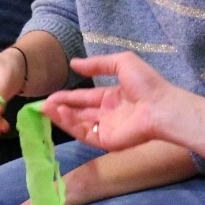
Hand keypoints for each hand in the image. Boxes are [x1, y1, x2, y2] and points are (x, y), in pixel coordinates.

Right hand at [42, 52, 183, 151]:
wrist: (161, 106)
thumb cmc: (146, 83)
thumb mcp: (121, 62)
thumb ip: (97, 64)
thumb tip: (74, 64)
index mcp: (112, 97)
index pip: (85, 98)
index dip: (68, 96)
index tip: (50, 95)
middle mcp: (108, 114)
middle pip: (79, 112)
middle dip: (61, 108)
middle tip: (43, 104)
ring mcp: (107, 129)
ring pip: (79, 124)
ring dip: (62, 117)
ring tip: (47, 108)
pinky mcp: (107, 141)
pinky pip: (85, 134)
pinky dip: (71, 125)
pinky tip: (60, 114)